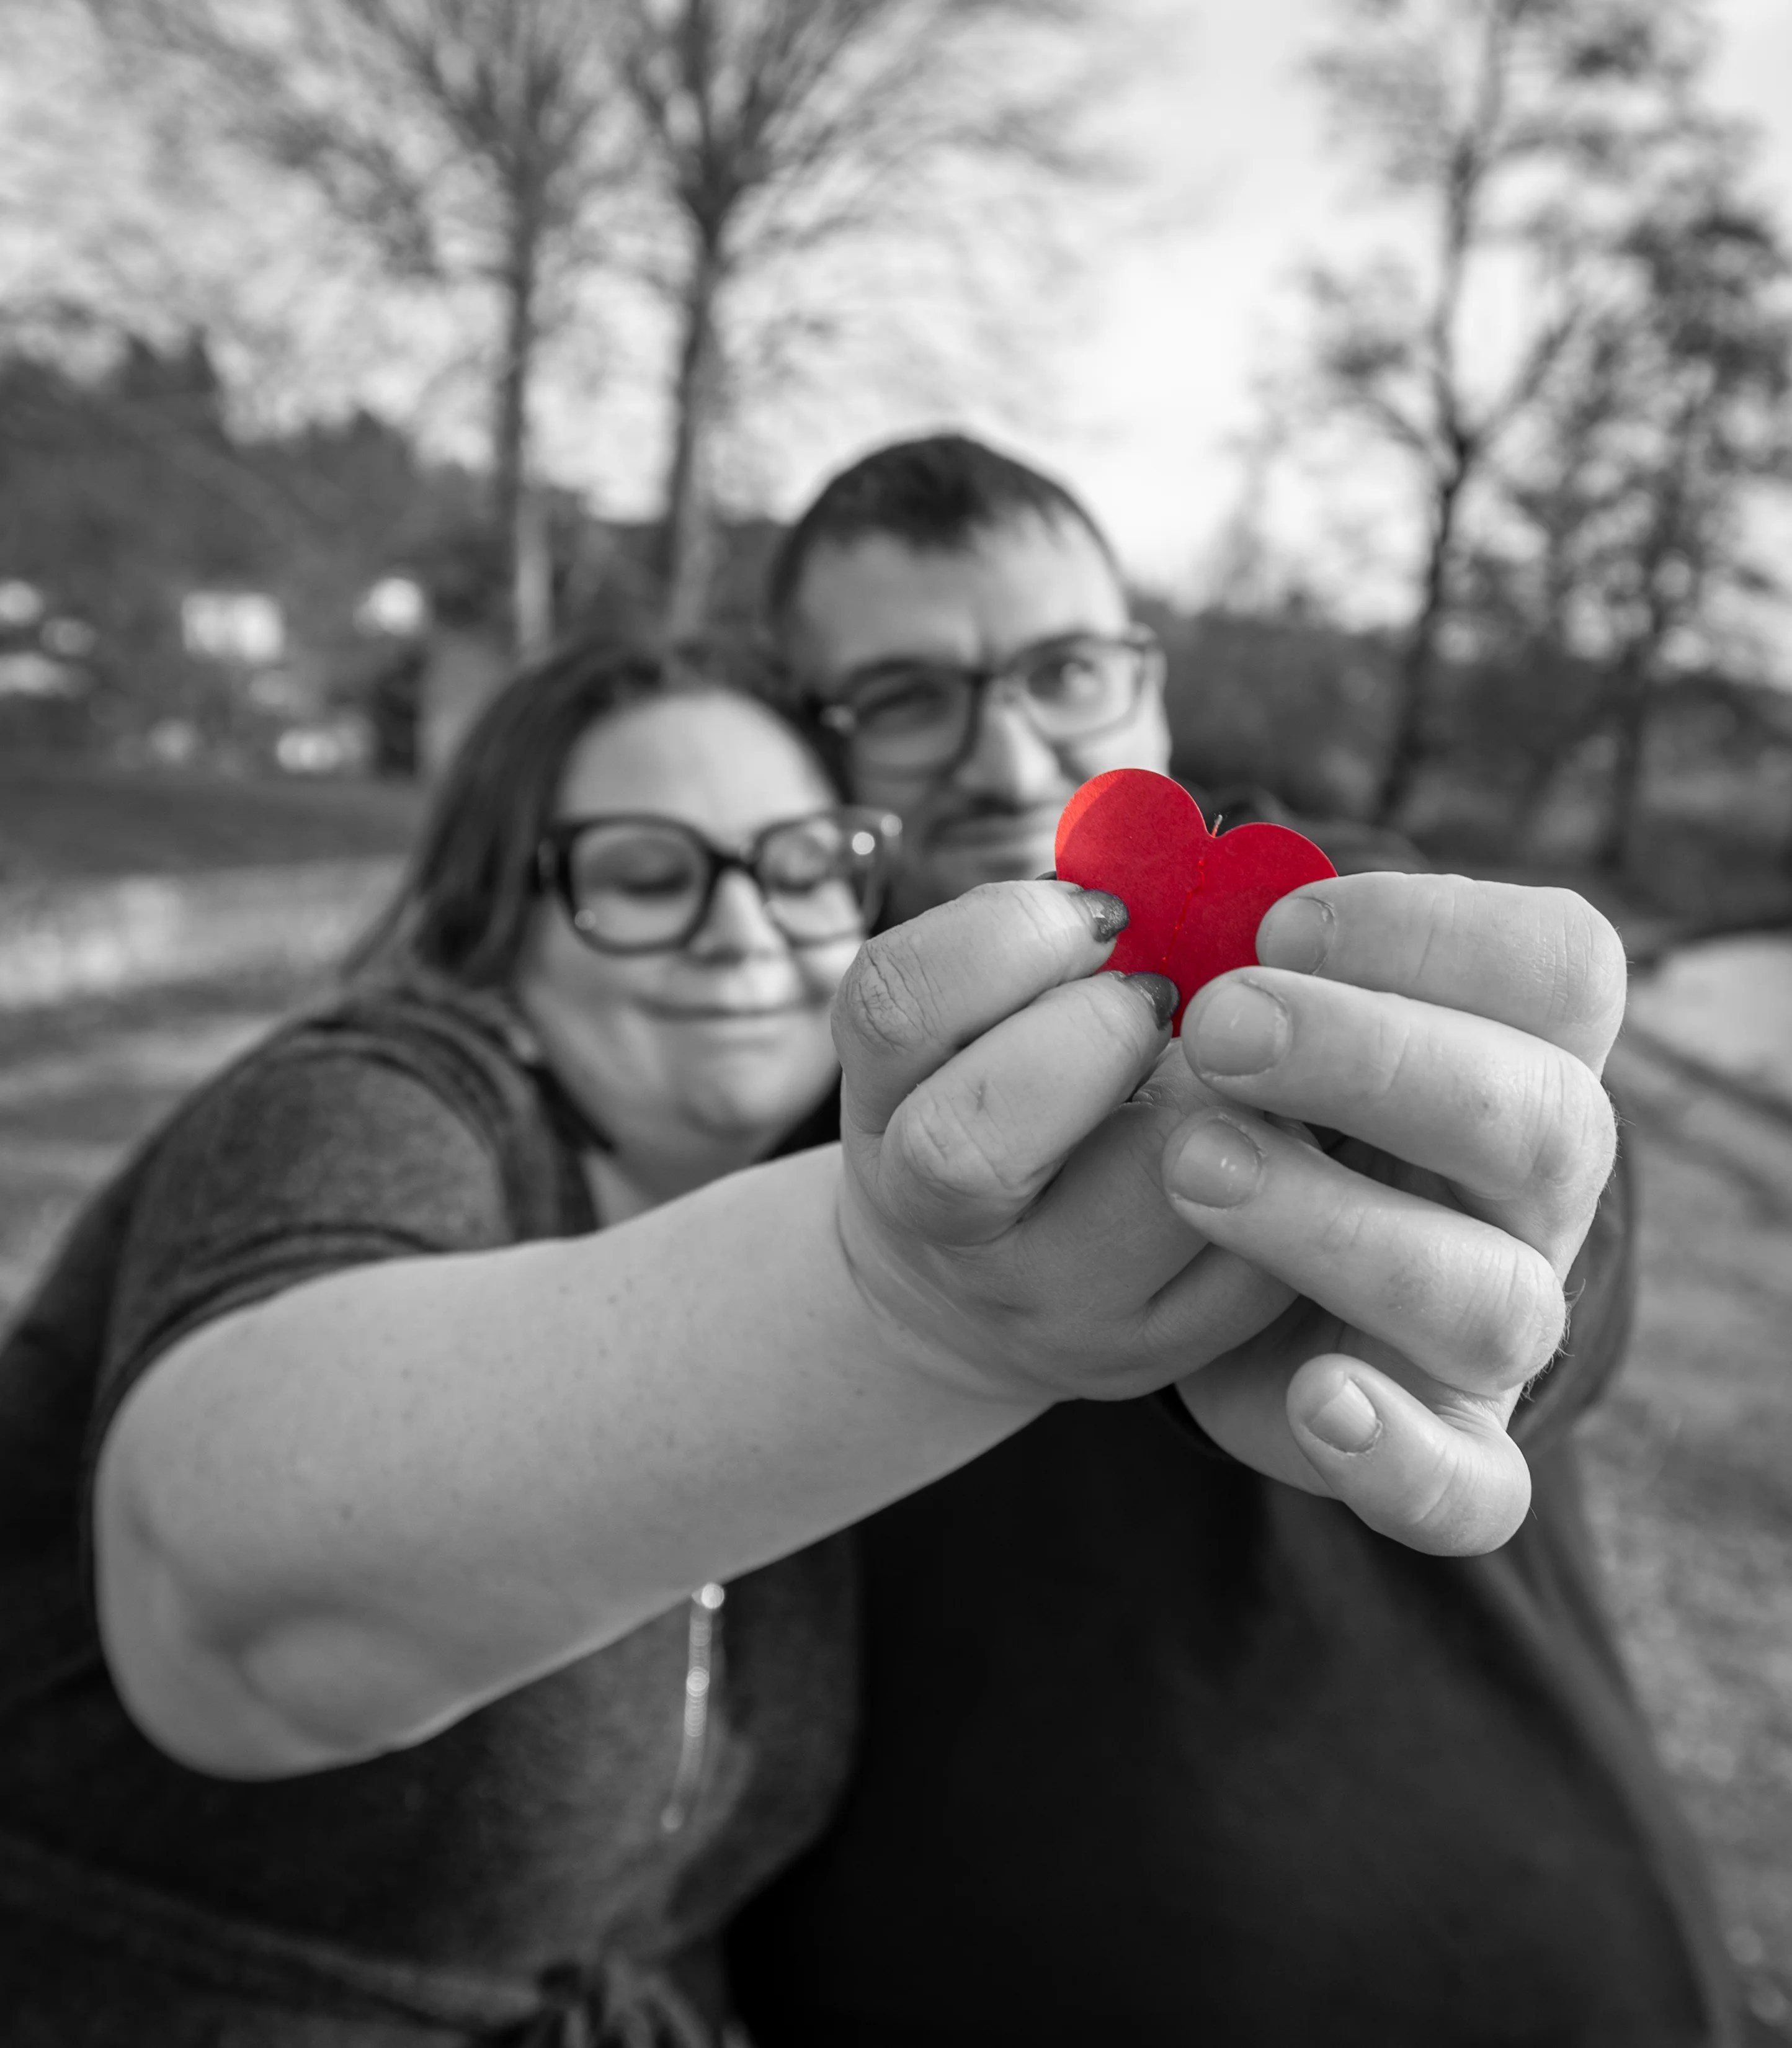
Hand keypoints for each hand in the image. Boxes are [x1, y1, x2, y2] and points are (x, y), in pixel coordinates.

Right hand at [831, 880, 1296, 1405]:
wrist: (971, 1295)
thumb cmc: (1009, 1100)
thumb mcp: (985, 1022)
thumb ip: (1057, 939)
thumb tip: (1196, 849)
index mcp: (888, 1102)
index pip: (895, 1005)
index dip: (1007, 933)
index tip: (1102, 912)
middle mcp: (942, 1223)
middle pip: (966, 1148)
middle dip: (1092, 1038)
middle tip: (1165, 1001)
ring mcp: (1046, 1305)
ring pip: (1147, 1205)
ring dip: (1229, 1097)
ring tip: (1253, 1061)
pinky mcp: (1154, 1355)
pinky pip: (1253, 1258)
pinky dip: (1303, 1166)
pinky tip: (1299, 1124)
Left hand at [1161, 873, 1625, 1554]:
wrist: (1171, 1260)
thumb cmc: (1223, 1094)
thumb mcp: (1227, 1002)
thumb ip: (1234, 950)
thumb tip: (1189, 901)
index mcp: (1505, 1049)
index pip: (1561, 968)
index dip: (1431, 930)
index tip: (1274, 922)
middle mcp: (1526, 1188)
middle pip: (1544, 1123)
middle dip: (1376, 1061)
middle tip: (1217, 1025)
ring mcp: (1491, 1323)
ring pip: (1494, 1301)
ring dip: (1340, 1227)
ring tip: (1192, 1166)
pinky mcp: (1435, 1445)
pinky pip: (1473, 1487)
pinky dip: (1401, 1454)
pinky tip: (1315, 1398)